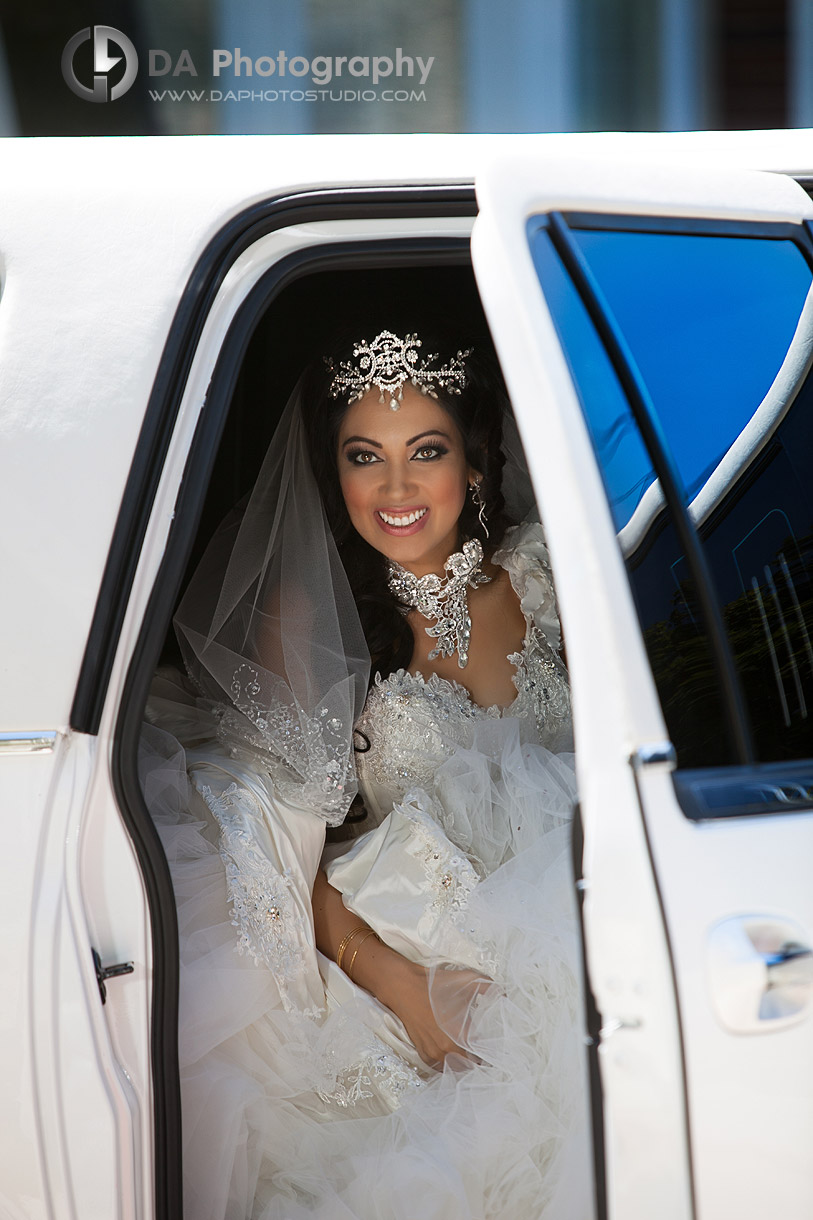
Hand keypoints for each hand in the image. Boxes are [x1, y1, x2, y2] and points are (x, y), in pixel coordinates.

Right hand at [376, 954, 491, 1067]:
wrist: (404, 988)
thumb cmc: (435, 985)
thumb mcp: (467, 980)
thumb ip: (490, 988)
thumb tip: (506, 996)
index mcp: (460, 1036)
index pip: (482, 1058)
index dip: (492, 1056)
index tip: (498, 1051)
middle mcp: (446, 1050)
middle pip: (470, 1068)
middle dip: (479, 1063)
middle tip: (487, 1055)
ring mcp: (433, 1055)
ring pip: (455, 1071)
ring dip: (464, 1066)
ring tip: (472, 1057)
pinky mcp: (423, 1054)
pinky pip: (440, 1069)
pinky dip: (448, 1066)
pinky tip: (455, 1057)